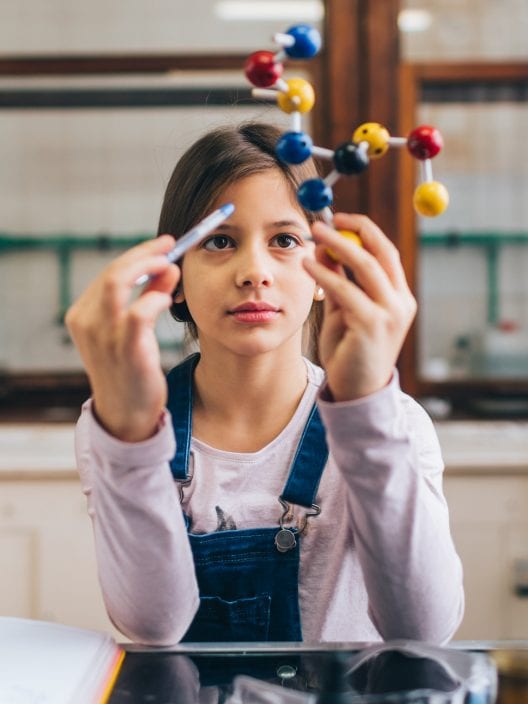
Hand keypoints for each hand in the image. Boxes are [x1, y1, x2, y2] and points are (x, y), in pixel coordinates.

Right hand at [65, 236, 179, 440]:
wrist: (126, 414)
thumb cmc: (131, 370)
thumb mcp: (134, 331)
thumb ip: (149, 297)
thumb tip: (168, 268)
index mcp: (83, 315)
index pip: (108, 273)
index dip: (137, 255)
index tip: (163, 245)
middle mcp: (87, 322)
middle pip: (112, 272)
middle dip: (144, 254)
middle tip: (170, 246)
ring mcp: (103, 336)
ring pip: (117, 282)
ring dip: (147, 266)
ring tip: (170, 264)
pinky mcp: (125, 350)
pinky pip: (139, 312)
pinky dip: (155, 298)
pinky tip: (168, 299)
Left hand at [302, 214, 415, 401]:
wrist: (357, 392)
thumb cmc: (349, 351)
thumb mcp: (343, 310)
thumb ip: (337, 280)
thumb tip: (322, 247)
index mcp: (399, 297)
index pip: (386, 252)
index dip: (364, 230)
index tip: (339, 217)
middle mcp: (401, 302)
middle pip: (379, 253)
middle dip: (351, 231)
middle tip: (323, 220)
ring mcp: (390, 314)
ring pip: (365, 266)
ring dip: (336, 245)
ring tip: (313, 234)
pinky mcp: (373, 326)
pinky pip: (346, 290)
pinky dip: (325, 274)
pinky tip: (308, 265)